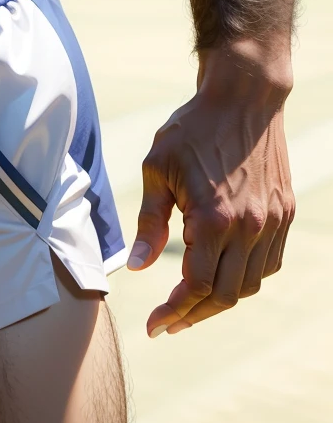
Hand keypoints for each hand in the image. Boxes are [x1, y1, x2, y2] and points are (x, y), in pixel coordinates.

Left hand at [127, 59, 293, 336]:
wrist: (243, 97)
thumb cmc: (193, 128)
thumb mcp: (158, 167)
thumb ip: (150, 221)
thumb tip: (138, 266)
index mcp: (214, 218)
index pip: (195, 287)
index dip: (172, 311)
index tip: (154, 326)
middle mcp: (249, 228)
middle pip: (224, 296)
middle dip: (193, 315)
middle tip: (169, 322)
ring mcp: (272, 223)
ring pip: (249, 284)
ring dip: (220, 300)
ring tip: (192, 303)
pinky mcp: (284, 214)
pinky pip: (268, 264)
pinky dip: (246, 277)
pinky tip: (224, 273)